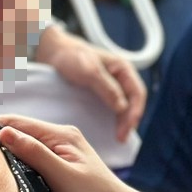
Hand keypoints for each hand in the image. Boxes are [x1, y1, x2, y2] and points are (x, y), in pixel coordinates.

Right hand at [0, 115, 148, 191]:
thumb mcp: (63, 176)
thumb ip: (34, 152)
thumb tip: (4, 132)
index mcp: (61, 135)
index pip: (16, 122)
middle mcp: (59, 142)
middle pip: (17, 135)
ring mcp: (59, 160)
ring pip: (22, 154)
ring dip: (3, 159)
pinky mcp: (59, 177)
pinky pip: (30, 169)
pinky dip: (14, 172)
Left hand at [35, 26, 146, 141]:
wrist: (53, 53)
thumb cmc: (71, 57)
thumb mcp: (88, 70)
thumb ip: (106, 87)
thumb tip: (122, 107)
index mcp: (123, 68)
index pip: (137, 93)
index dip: (134, 112)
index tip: (127, 127)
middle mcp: (121, 78)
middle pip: (133, 102)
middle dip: (129, 120)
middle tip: (121, 138)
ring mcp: (112, 86)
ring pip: (124, 107)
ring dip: (123, 122)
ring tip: (118, 138)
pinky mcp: (102, 93)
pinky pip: (113, 108)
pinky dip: (114, 120)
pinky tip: (110, 130)